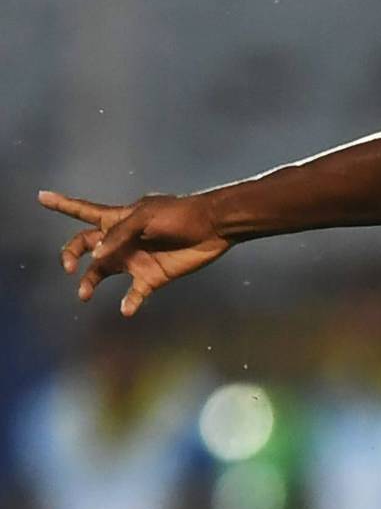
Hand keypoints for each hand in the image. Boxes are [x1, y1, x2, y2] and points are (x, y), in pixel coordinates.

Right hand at [40, 189, 231, 315]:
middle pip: (85, 245)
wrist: (211, 228)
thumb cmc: (177, 216)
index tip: (40, 197)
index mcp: (116, 219)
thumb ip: (119, 236)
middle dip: (71, 253)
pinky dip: (129, 302)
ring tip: (84, 294)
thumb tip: (96, 256)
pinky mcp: (152, 277)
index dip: (62, 204)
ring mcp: (134, 259)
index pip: (82, 210)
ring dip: (90, 282)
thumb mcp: (144, 219)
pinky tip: (126, 310)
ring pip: (102, 272)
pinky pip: (135, 293)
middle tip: (70, 266)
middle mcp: (120, 240)